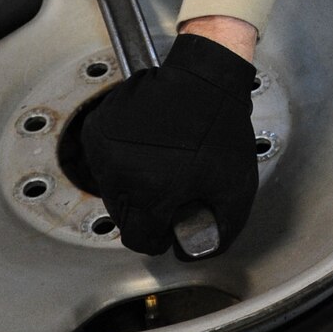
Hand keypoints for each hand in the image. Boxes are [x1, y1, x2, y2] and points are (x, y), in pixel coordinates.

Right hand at [81, 32, 258, 258]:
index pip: (140, 240)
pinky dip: (122, 161)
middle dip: (146, 211)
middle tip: (171, 186)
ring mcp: (105, 151)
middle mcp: (121, 174)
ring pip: (112, 191)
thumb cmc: (219, 130)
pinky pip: (105, 163)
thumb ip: (217, 232)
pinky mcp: (98, 131)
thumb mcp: (234, 190)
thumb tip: (191, 251)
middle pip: (123, 218)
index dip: (159, 235)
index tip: (169, 222)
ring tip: (161, 162)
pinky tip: (147, 146)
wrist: (203, 79)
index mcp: (152, 193)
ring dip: (133, 186)